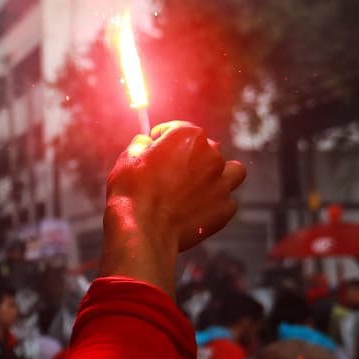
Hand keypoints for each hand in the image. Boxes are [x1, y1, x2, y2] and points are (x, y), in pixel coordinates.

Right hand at [100, 122, 245, 296]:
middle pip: (207, 148)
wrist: (142, 230)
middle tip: (173, 173)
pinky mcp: (225, 208)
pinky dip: (215, 204)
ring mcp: (221, 182)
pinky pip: (226, 201)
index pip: (179, 128)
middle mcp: (211, 155)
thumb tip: (144, 142)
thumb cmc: (132, 193)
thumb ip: (140, 145)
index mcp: (188, 136)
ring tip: (199, 187)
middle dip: (192, 157)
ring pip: (231, 171)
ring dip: (219, 175)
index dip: (164, 137)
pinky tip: (197, 210)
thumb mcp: (127, 160)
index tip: (157, 146)